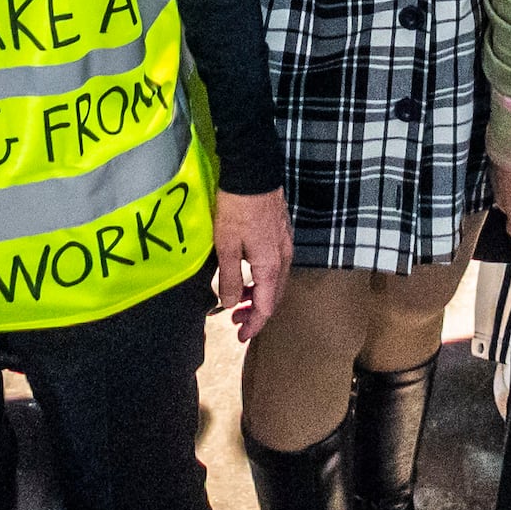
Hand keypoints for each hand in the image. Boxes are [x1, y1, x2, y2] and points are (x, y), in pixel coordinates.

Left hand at [211, 185, 293, 343]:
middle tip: (235, 323)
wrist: (253, 172)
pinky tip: (247, 275)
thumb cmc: (237, 209)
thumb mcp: (226, 246)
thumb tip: (231, 305)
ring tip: (238, 301)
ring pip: (274, 281)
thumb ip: (230, 278)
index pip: (266, 306)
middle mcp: (283, 258)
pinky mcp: (279, 234)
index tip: (240, 337)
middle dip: (255, 313)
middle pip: (274, 296)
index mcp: (271, 266)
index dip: (254, 325)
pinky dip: (261, 280)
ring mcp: (284, 245)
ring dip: (257, 296)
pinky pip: (274, 267)